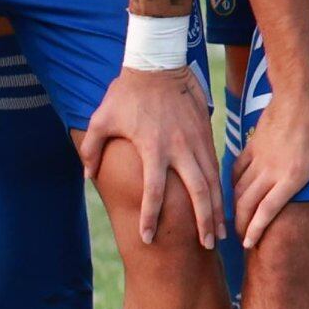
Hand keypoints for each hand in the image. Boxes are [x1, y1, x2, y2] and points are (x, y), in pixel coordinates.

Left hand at [80, 64, 224, 247]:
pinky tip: (221, 201)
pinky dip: (220, 186)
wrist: (159, 63)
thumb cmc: (126, 93)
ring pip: (213, 181)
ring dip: (218, 207)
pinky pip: (215, 165)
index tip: (147, 238)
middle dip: (203, 220)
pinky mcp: (206, 132)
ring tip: (221, 231)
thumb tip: (87, 175)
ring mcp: (197, 140)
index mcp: (153, 148)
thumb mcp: (101, 119)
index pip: (153, 191)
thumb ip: (91, 149)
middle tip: (207, 245)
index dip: (150, 216)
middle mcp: (180, 148)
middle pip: (198, 192)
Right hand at [234, 82, 308, 248]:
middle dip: (240, 225)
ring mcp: (258, 159)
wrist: (299, 93)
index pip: (267, 211)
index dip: (255, 230)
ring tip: (236, 219)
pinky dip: (233, 184)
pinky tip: (235, 191)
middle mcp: (270, 172)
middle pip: (247, 205)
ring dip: (235, 207)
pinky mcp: (251, 146)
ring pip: (238, 190)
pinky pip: (236, 170)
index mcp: (292, 176)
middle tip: (240, 237)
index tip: (249, 245)